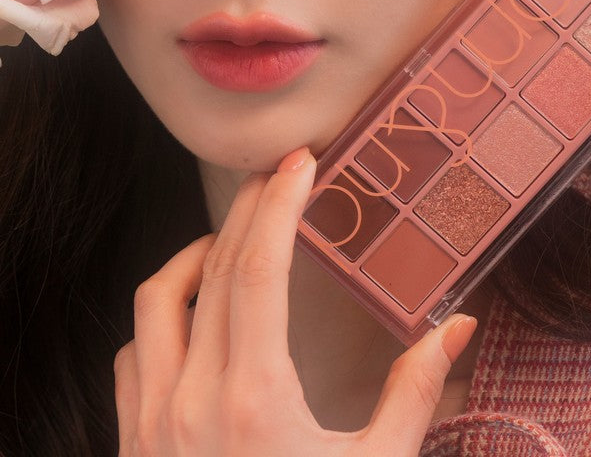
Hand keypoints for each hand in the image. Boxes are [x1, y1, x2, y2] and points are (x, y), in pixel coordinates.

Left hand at [113, 147, 476, 455]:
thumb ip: (416, 396)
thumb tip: (459, 326)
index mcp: (254, 399)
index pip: (259, 269)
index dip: (278, 205)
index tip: (299, 163)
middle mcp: (190, 401)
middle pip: (213, 270)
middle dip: (245, 212)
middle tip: (276, 179)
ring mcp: (150, 426)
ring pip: (155, 302)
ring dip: (194, 258)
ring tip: (232, 244)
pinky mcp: (131, 450)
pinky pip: (132, 356)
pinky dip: (159, 320)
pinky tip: (191, 322)